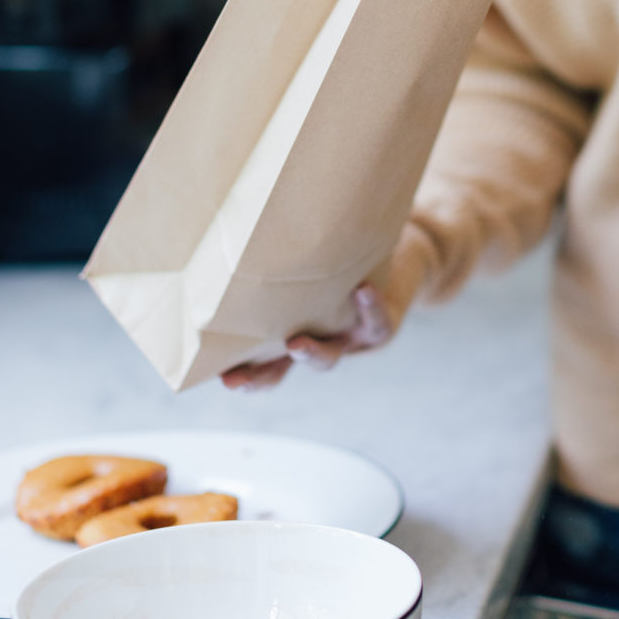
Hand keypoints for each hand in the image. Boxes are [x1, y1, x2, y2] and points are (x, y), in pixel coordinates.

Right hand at [220, 282, 393, 392]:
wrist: (399, 267)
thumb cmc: (341, 265)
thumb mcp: (309, 269)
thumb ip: (280, 267)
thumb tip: (230, 238)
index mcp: (293, 336)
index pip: (262, 364)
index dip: (243, 375)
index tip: (218, 377)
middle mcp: (317, 345)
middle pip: (284, 371)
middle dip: (259, 378)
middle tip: (234, 380)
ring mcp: (347, 341)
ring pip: (328, 358)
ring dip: (311, 354)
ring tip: (295, 343)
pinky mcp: (381, 327)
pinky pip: (376, 322)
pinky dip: (369, 307)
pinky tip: (362, 290)